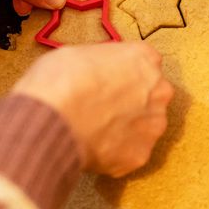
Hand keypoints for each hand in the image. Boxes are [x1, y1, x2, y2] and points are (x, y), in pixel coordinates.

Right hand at [12, 42, 173, 177]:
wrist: (51, 119)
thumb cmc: (60, 81)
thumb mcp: (78, 53)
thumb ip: (100, 64)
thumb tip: (96, 72)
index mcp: (144, 59)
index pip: (143, 63)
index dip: (122, 72)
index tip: (107, 80)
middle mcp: (158, 90)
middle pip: (150, 95)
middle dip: (130, 101)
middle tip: (100, 106)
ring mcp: (152, 126)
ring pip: (143, 126)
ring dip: (124, 128)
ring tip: (93, 129)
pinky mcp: (140, 155)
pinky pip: (129, 152)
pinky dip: (114, 152)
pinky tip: (92, 146)